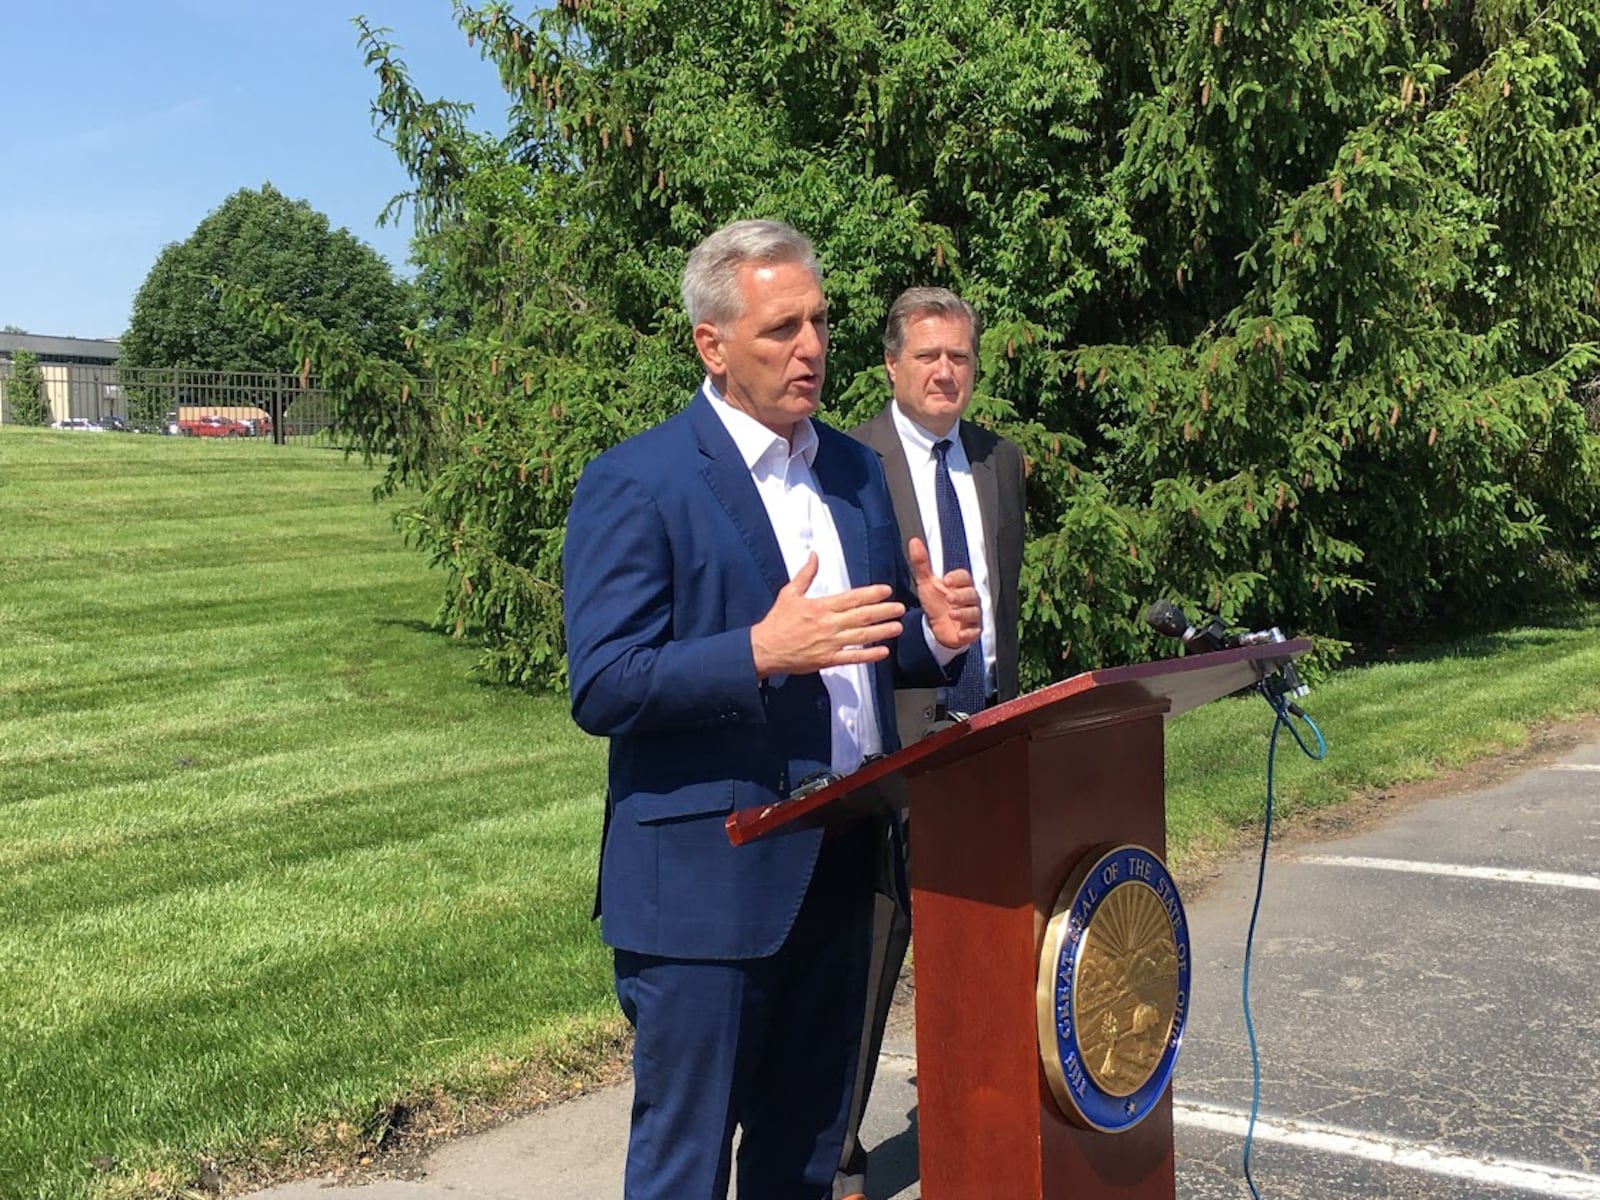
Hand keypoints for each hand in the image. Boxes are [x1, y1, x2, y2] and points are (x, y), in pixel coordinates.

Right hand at [751, 552, 906, 678]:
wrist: (764, 649)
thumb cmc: (776, 621)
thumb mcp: (789, 593)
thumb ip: (805, 575)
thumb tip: (814, 555)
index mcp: (820, 607)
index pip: (852, 598)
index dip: (871, 594)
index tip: (886, 590)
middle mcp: (828, 625)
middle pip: (862, 616)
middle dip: (884, 611)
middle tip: (900, 608)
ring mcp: (829, 644)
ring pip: (861, 637)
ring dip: (882, 632)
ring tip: (898, 627)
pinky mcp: (827, 660)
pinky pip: (852, 658)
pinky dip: (869, 655)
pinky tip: (883, 652)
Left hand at [908, 536, 980, 650]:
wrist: (937, 627)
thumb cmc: (935, 602)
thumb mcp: (926, 583)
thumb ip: (922, 563)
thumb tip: (914, 542)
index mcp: (960, 584)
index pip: (964, 577)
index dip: (957, 578)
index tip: (946, 580)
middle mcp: (969, 598)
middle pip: (971, 594)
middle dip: (961, 595)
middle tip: (950, 597)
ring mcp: (972, 614)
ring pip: (974, 612)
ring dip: (964, 613)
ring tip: (952, 614)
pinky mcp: (973, 630)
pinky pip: (975, 631)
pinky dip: (969, 632)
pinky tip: (961, 633)